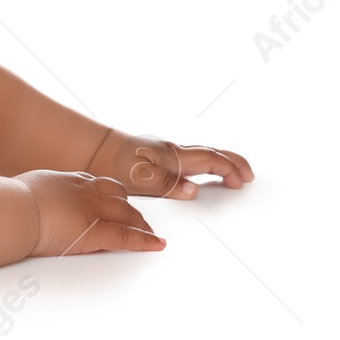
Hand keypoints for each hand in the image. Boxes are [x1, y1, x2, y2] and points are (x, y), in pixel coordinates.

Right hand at [14, 170, 164, 256]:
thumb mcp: (25, 190)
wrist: (12, 210)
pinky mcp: (98, 231)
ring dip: (139, 222)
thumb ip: (35, 195)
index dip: (106, 193)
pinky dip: (145, 240)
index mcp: (65, 180)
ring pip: (127, 213)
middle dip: (128, 207)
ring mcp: (93, 209)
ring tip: (148, 230)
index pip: (95, 185)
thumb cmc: (9, 202)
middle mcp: (84, 191)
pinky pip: (128, 236)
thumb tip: (26, 201)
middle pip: (117, 196)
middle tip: (135, 217)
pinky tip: (156, 243)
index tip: (111, 198)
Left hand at [86, 130, 254, 199]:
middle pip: (210, 153)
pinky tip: (199, 172)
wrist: (90, 149)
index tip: (243, 181)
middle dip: (232, 163)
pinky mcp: (155, 156)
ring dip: (219, 163)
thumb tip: (194, 190)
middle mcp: (171, 151)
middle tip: (248, 175)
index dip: (230, 169)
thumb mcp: (140, 179)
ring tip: (231, 174)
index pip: (210, 160)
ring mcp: (164, 152)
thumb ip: (168, 185)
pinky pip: (187, 158)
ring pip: (199, 155)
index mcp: (172, 157)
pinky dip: (202, 163)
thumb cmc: (112, 163)